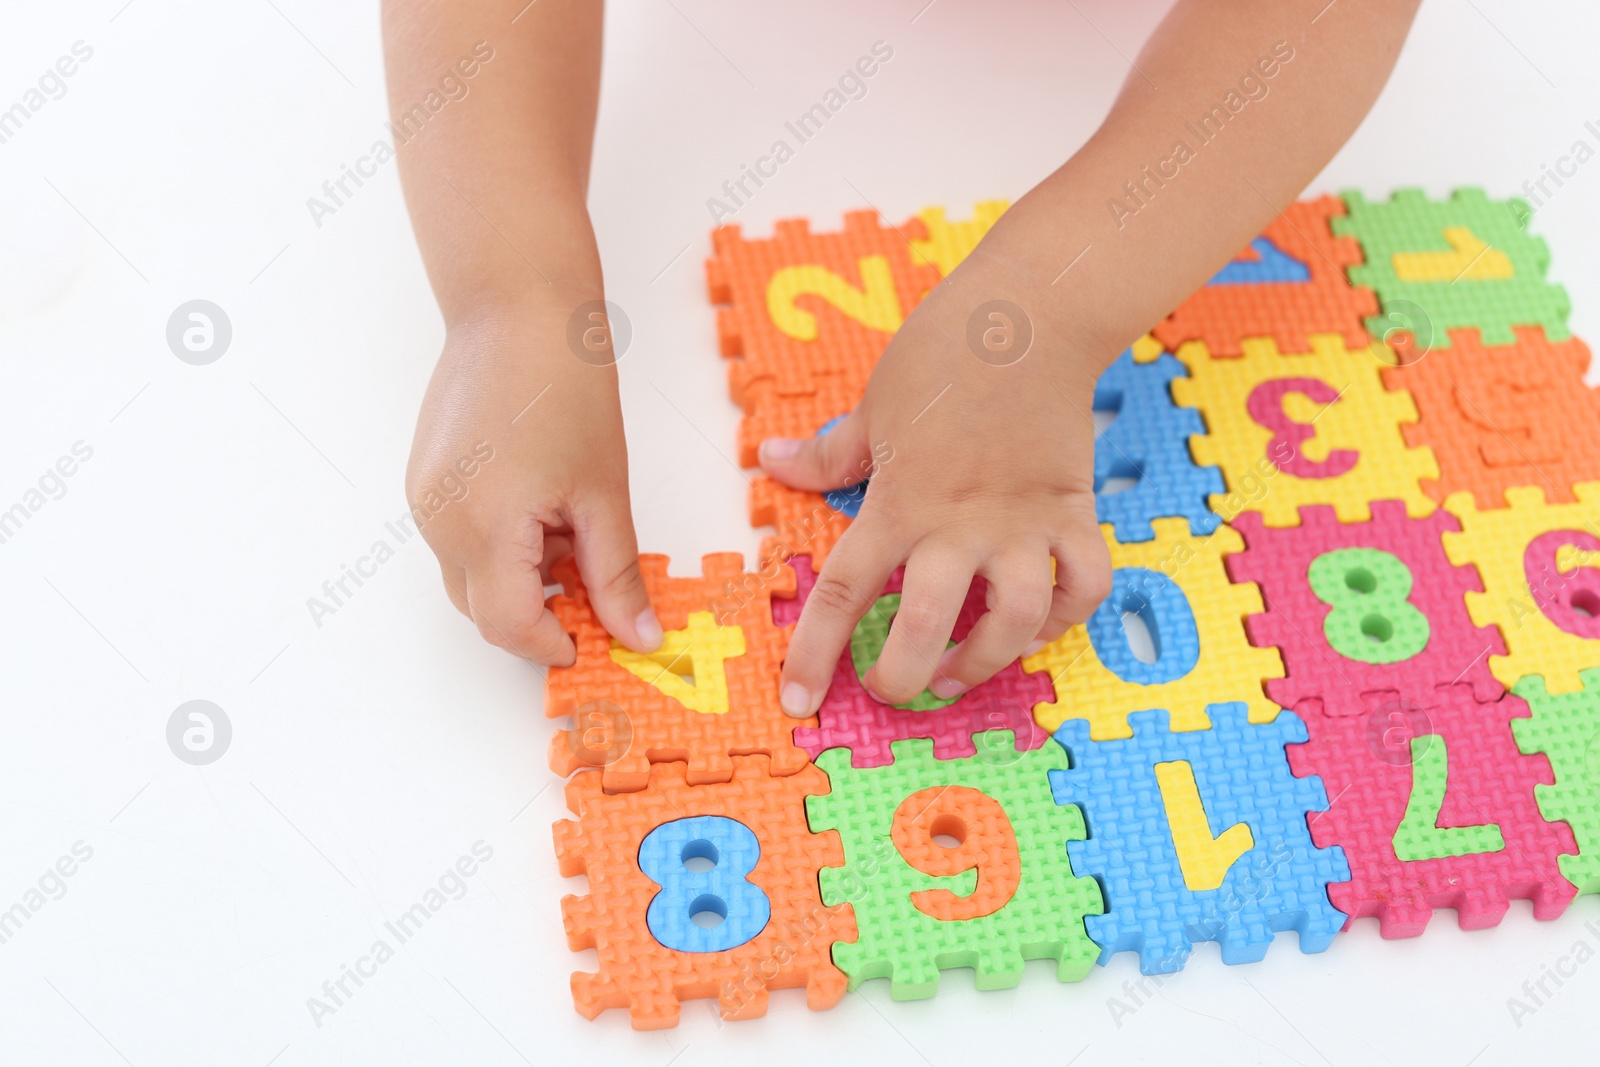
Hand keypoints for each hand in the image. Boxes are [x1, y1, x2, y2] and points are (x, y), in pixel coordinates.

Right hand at [406, 296, 660, 664]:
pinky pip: (457, 541)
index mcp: (484, 529)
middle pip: (483, 611)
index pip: (510, 628)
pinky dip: (498, 547)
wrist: (514, 307)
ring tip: (570, 531)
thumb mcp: (604, 493)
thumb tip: (639, 635)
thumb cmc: (564, 385)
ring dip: (519, 579)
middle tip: (593, 589)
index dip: (555, 645)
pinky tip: (541, 508)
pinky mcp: (422, 482)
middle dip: (539, 615)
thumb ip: (616, 574)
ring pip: (468, 578)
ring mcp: (423, 502)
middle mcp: (439, 523)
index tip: (595, 640)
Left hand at [760, 254, 1111, 716]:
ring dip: (984, 662)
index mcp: (898, 503)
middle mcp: (958, 526)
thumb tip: (772, 461)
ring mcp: (1021, 524)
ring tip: (954, 674)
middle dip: (901, 677)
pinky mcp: (1072, 512)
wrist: (1031, 316)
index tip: (799, 701)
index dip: (815, 654)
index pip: (844, 593)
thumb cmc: (942, 353)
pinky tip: (1037, 625)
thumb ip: (827, 452)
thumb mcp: (871, 405)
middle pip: (925, 627)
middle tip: (889, 689)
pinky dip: (1066, 615)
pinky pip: (1082, 584)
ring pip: (1013, 622)